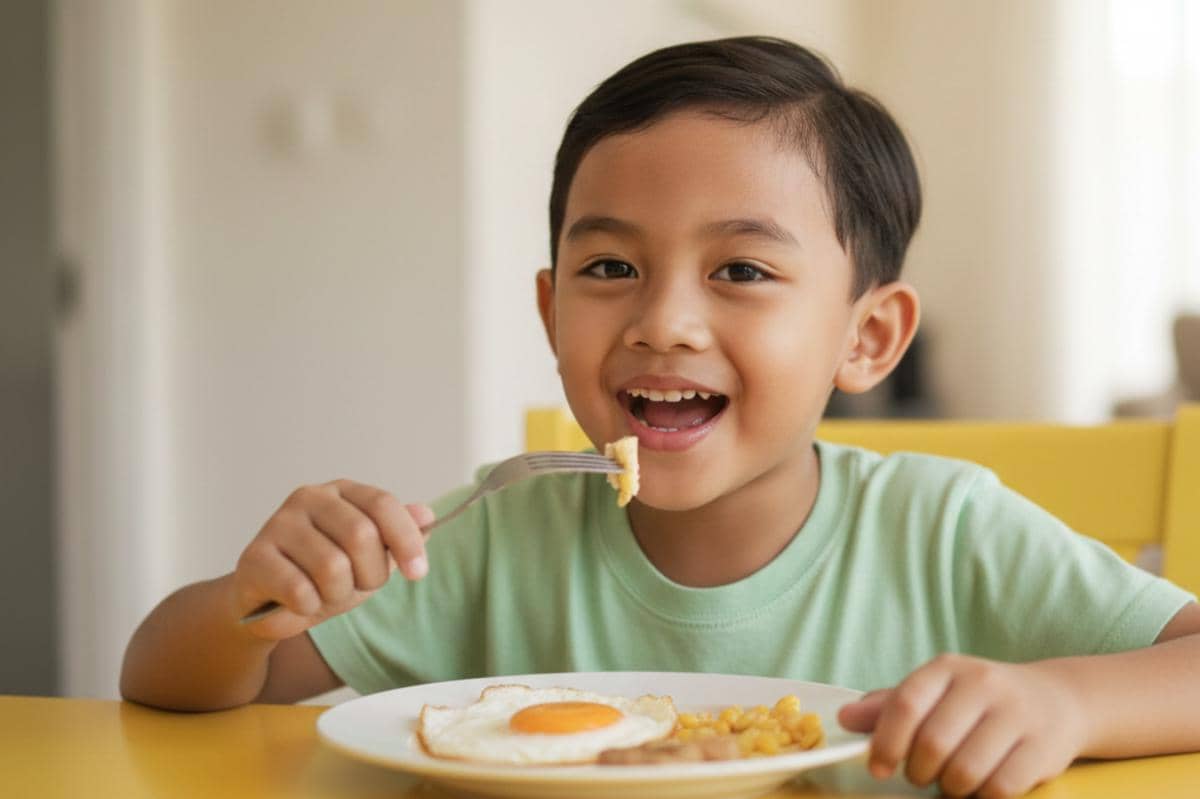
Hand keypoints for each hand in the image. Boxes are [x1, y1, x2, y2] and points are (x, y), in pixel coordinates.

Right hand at [231, 479, 433, 640]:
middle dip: (370, 575)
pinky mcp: (254, 557)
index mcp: (342, 492)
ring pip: (331, 567)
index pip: (383, 504)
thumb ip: (399, 535)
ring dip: (337, 594)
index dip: (406, 540)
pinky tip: (299, 604)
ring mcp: (278, 524)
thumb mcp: (370, 557)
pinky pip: (300, 590)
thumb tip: (426, 515)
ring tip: (325, 594)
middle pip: (361, 535)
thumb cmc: (324, 575)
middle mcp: (309, 498)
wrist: (271, 605)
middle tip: (358, 587)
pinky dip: (309, 607)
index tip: (418, 573)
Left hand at [838, 654, 1087, 798]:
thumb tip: (844, 718)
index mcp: (947, 669)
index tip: (877, 767)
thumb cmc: (978, 701)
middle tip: (921, 776)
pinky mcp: (1044, 748)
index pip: (906, 703)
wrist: (1056, 700)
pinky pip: (1000, 788)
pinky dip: (982, 797)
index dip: (886, 741)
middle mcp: (983, 684)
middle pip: (933, 744)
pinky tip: (981, 788)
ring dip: (950, 789)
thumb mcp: (934, 693)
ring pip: (966, 771)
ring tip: (952, 782)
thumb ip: (889, 707)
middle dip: (919, 772)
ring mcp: (1017, 715)